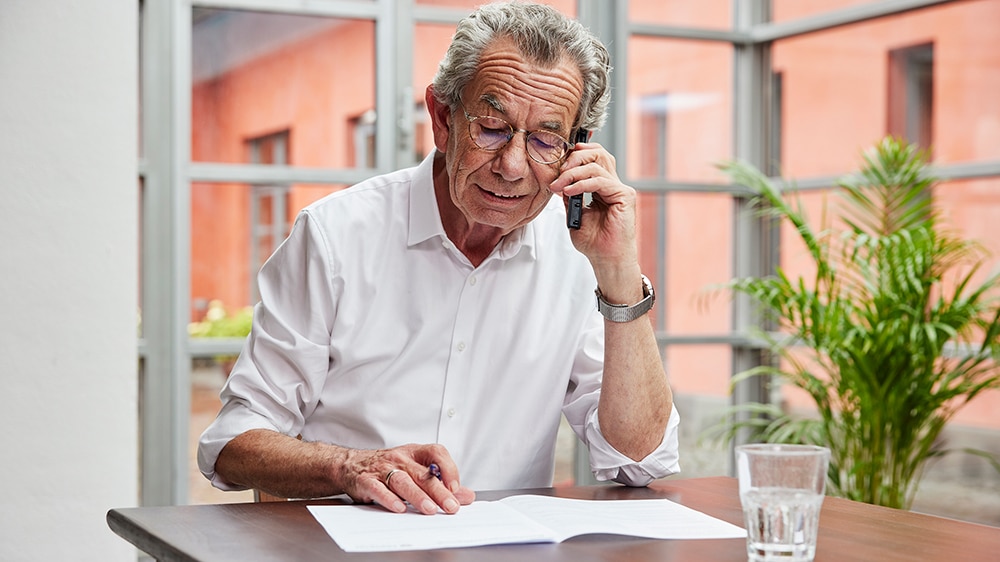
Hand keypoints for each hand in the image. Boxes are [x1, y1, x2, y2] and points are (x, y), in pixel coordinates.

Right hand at [345, 443, 475, 514]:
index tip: (456, 487)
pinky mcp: (367, 481)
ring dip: (417, 496)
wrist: (351, 465)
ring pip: (403, 481)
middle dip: (438, 491)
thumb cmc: (388, 468)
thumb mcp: (415, 469)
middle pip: (422, 474)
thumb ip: (442, 483)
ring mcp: (383, 469)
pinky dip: (389, 499)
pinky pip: (379, 489)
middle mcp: (400, 459)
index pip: (436, 453)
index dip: (449, 468)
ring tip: (430, 509)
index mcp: (415, 453)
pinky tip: (399, 508)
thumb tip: (467, 496)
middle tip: (450, 506)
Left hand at [549, 142, 639, 274]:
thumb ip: (569, 197)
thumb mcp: (574, 215)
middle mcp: (613, 185)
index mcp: (603, 188)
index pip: (593, 159)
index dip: (575, 156)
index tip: (556, 168)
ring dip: (573, 172)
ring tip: (559, 185)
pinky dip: (582, 184)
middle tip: (558, 172)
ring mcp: (620, 189)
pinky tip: (569, 191)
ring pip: (597, 164)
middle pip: (598, 154)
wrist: (606, 260)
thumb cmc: (594, 243)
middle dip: (574, 158)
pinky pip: (601, 181)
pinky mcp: (625, 196)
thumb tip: (559, 181)